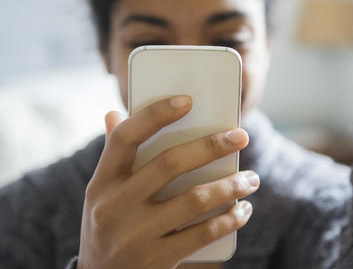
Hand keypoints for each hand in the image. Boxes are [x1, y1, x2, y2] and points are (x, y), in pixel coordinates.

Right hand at [77, 96, 258, 268]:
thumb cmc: (107, 225)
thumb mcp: (100, 194)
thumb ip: (112, 156)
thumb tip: (114, 113)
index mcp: (101, 182)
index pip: (124, 137)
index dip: (155, 114)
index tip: (187, 101)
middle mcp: (114, 206)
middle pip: (168, 164)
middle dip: (211, 146)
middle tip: (241, 136)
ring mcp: (134, 235)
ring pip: (193, 199)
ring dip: (230, 186)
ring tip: (251, 178)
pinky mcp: (156, 260)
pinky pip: (202, 234)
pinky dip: (229, 220)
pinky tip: (243, 210)